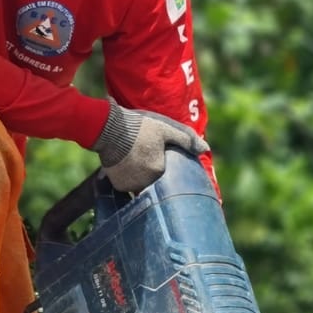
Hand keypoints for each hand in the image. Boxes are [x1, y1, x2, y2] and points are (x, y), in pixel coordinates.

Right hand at [92, 101, 208, 192]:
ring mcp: (130, 186)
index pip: (169, 174)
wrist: (106, 128)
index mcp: (159, 171)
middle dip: (154, 172)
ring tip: (136, 159)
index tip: (162, 156)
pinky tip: (127, 164)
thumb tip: (206, 149)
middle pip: (156, 181)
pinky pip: (129, 184)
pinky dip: (129, 177)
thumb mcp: (165, 129)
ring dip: (142, 176)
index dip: (167, 165)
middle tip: (147, 156)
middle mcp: (145, 183)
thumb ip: (186, 139)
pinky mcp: (118, 185)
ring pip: (142, 184)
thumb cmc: (138, 127)